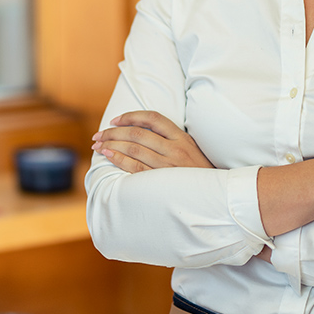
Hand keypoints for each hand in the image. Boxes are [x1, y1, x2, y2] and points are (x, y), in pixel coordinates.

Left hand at [92, 111, 214, 172]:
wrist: (215, 197)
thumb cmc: (198, 173)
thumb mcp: (190, 149)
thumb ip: (170, 139)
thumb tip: (140, 131)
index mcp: (182, 137)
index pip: (153, 118)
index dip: (130, 116)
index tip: (115, 120)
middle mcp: (175, 149)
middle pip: (138, 133)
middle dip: (113, 132)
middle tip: (98, 134)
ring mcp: (168, 166)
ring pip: (133, 149)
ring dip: (112, 144)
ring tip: (98, 144)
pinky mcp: (161, 182)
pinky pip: (135, 167)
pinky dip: (118, 159)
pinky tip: (108, 154)